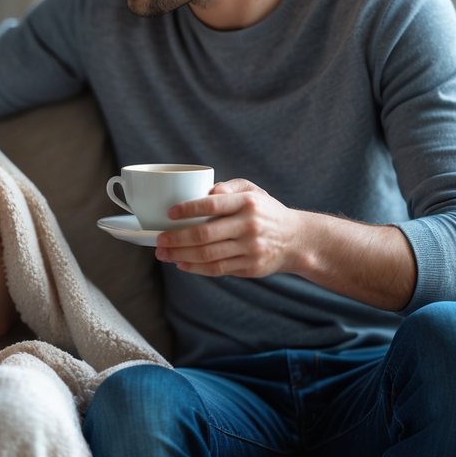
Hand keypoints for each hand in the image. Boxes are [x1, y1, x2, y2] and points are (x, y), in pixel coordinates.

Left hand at [154, 179, 302, 277]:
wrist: (297, 240)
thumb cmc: (266, 211)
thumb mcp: (253, 191)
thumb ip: (228, 187)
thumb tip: (206, 192)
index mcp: (247, 203)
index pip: (211, 205)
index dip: (187, 210)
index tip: (169, 213)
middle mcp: (249, 226)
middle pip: (204, 235)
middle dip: (176, 238)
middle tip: (158, 240)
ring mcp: (250, 249)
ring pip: (208, 255)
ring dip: (181, 255)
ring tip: (164, 254)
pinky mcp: (250, 267)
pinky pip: (217, 269)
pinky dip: (196, 268)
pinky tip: (181, 264)